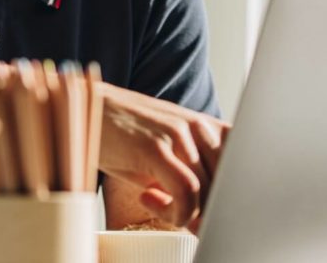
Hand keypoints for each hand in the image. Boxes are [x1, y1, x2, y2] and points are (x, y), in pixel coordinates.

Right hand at [96, 83, 229, 230]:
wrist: (82, 109)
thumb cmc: (121, 132)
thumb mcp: (163, 149)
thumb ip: (189, 171)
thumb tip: (204, 213)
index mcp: (204, 126)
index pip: (244, 164)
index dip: (234, 196)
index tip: (215, 214)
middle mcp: (198, 126)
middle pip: (227, 183)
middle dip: (209, 211)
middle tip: (181, 217)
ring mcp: (178, 134)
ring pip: (207, 191)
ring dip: (185, 213)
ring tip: (156, 203)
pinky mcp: (156, 147)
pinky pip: (186, 192)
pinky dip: (175, 211)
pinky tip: (149, 200)